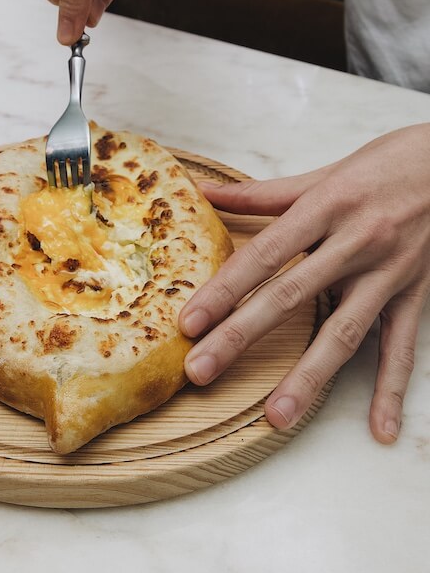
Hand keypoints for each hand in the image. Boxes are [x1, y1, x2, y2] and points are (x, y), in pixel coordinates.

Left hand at [179, 124, 429, 442]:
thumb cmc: (384, 165)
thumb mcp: (322, 174)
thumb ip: (261, 193)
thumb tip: (204, 192)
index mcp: (325, 206)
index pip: (265, 254)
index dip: (224, 289)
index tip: (189, 323)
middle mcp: (355, 242)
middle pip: (290, 295)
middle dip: (240, 336)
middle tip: (201, 371)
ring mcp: (388, 272)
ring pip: (344, 331)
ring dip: (308, 376)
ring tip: (276, 416)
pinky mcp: (416, 294)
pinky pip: (402, 346)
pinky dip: (391, 389)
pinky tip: (380, 429)